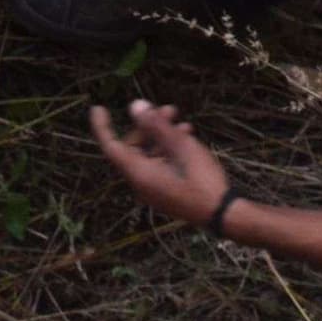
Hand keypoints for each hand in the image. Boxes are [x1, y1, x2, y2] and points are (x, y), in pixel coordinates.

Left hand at [88, 100, 233, 228]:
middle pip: (134, 147)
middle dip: (149, 125)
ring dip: (163, 136)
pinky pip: (160, 165)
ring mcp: (154, 189)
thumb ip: (156, 125)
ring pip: (150, 154)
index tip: (98, 108)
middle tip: (169, 110)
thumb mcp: (180, 146)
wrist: (223, 214)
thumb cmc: (201, 180)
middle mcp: (141, 183)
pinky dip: (170, 150)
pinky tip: (188, 138)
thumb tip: (135, 106)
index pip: (111, 146)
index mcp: (138, 174)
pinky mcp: (167, 192)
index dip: (103, 126)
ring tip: (184, 123)